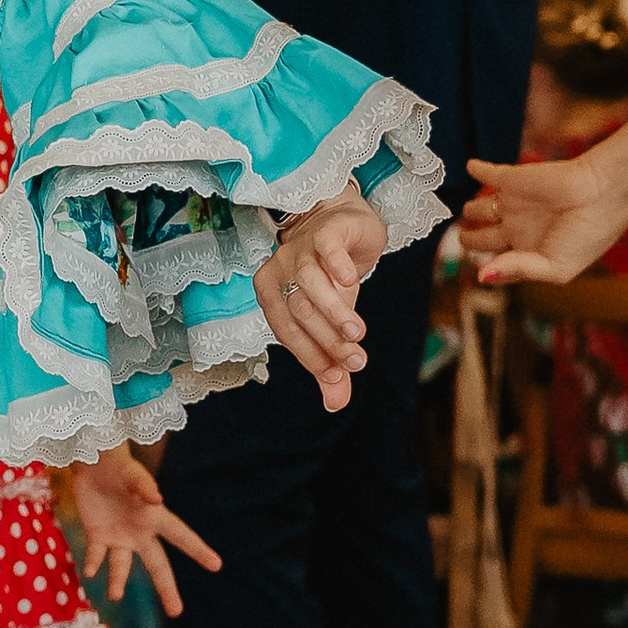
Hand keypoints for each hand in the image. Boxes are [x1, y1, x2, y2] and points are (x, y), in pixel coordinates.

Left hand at [68, 447, 221, 615]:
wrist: (94, 466)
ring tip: (115, 596)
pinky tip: (89, 571)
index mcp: (155, 518)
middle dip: (167, 588)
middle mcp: (140, 534)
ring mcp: (119, 537)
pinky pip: (96, 555)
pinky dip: (93, 563)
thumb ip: (143, 487)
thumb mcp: (132, 475)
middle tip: (177, 612)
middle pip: (157, 565)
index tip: (217, 565)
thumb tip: (157, 499)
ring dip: (118, 582)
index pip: (181, 537)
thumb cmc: (120, 469)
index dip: (198, 550)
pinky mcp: (98, 536)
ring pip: (122, 567)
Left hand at [258, 192, 385, 412]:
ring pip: (310, 283)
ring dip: (333, 311)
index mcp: (271, 293)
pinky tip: (350, 282)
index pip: (286, 331)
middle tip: (356, 361)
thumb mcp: (332, 319)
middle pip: (299, 310)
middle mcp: (279, 270)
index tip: (337, 375)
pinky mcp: (325, 231)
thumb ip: (331, 358)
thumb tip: (336, 404)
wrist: (343, 224)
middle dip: (328, 339)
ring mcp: (299, 248)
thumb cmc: (330, 277)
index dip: (309, 355)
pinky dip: (335, 266)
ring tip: (356, 335)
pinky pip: (326, 249)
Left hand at [461, 148, 627, 285]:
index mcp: (531, 251)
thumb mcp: (556, 267)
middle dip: (469, 240)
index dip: (487, 269)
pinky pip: (488, 173)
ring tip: (460, 212)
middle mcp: (520, 228)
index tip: (478, 273)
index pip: (500, 263)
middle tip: (460, 239)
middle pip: (483, 238)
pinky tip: (470, 166)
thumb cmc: (588, 234)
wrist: (604, 193)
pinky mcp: (513, 179)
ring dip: (468, 210)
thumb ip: (518, 271)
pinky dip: (477, 169)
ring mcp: (514, 203)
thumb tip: (482, 276)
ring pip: (480, 208)